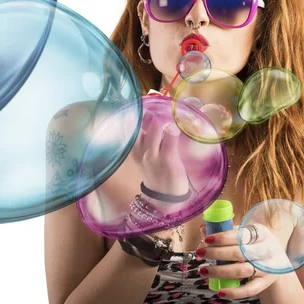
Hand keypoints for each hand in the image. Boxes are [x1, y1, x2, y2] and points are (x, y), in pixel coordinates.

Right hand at [130, 111, 190, 233]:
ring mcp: (154, 155)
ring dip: (161, 121)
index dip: (133, 114)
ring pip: (155, 130)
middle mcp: (141, 150)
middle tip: (156, 110)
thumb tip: (153, 115)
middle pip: (141, 124)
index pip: (129, 126)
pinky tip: (174, 127)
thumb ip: (147, 136)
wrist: (164, 198)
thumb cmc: (157, 171)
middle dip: (148, 114)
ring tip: (166, 118)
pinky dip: (171, 131)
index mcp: (134, 148)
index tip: (138, 106)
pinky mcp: (168, 159)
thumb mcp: (146, 154)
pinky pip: (169, 139)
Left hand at [197, 222, 290, 299]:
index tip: (206, 239)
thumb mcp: (247, 233)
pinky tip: (219, 291)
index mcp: (262, 233)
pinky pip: (249, 290)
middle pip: (239, 252)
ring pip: (242, 270)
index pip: (241, 235)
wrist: (279, 262)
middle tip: (200, 253)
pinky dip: (234, 292)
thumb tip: (204, 229)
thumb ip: (227, 231)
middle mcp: (267, 250)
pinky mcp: (265, 283)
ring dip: (220, 271)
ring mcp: (267, 268)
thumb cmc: (257, 244)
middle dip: (217, 253)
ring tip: (203, 270)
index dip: (223, 237)